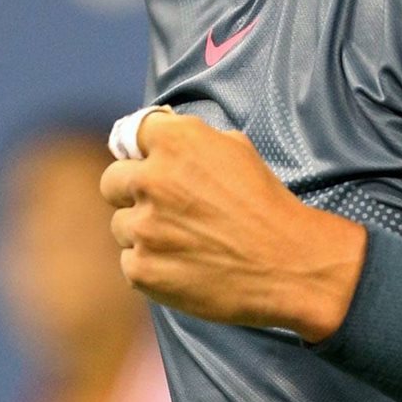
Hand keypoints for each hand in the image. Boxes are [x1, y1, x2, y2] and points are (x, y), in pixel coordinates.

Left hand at [98, 110, 365, 341]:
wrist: (289, 264)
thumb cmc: (266, 204)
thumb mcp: (235, 149)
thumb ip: (190, 139)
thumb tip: (159, 134)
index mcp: (174, 142)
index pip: (132, 133)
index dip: (143, 151)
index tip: (150, 162)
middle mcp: (151, 179)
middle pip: (112, 181)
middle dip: (133, 192)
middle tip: (165, 207)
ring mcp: (143, 227)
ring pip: (121, 224)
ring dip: (144, 231)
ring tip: (184, 242)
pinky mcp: (141, 269)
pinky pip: (130, 261)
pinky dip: (151, 264)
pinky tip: (184, 266)